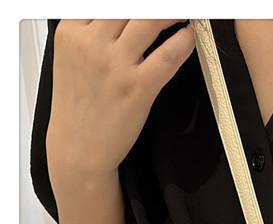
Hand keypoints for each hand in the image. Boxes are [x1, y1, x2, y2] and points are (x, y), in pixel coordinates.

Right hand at [47, 20, 195, 179]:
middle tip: (168, 7)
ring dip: (171, 14)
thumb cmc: (78, 107)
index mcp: (71, 31)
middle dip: (153, 5)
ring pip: (150, 20)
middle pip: (129, 5)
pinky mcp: (138, 87)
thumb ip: (90, 33)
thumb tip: (118, 16)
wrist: (79, 148)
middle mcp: (91, 43)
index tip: (143, 5)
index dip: (126, 1)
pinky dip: (183, 42)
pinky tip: (188, 37)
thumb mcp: (71, 58)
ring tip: (181, 14)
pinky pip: (168, 55)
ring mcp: (115, 65)